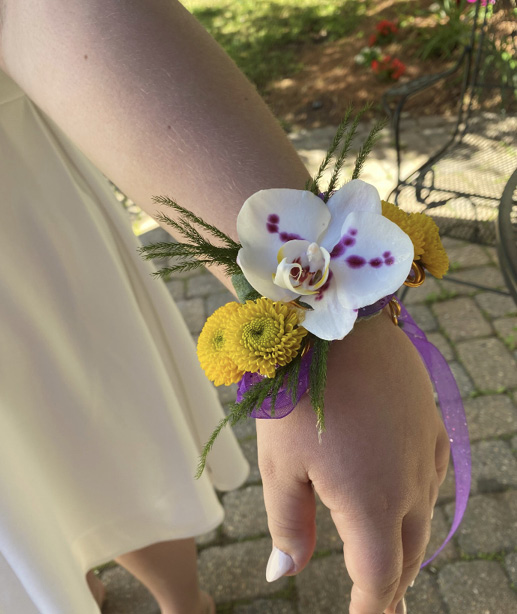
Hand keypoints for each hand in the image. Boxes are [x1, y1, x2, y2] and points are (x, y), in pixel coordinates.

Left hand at [256, 308, 449, 613]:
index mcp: (371, 504)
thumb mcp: (279, 463)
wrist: (335, 322)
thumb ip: (288, 525)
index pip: (378, 580)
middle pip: (406, 555)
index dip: (371, 610)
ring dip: (404, 544)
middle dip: (389, 584)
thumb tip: (285, 575)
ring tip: (388, 559)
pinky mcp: (430, 424)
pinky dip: (414, 502)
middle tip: (378, 602)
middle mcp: (411, 485)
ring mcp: (426, 452)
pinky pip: (430, 478)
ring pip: (422, 518)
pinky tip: (401, 497)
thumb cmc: (295, 392)